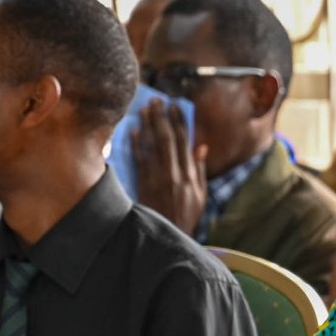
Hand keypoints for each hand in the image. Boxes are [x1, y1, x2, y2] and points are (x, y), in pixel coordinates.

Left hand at [134, 98, 208, 235]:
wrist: (169, 235)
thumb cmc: (186, 215)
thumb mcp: (201, 194)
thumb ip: (200, 169)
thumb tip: (201, 146)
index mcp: (191, 174)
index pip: (184, 141)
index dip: (179, 121)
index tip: (175, 105)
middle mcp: (175, 173)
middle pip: (167, 138)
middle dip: (162, 117)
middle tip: (157, 100)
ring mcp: (158, 178)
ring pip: (152, 145)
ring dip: (148, 124)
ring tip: (145, 108)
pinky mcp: (144, 184)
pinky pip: (139, 159)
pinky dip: (136, 143)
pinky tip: (134, 130)